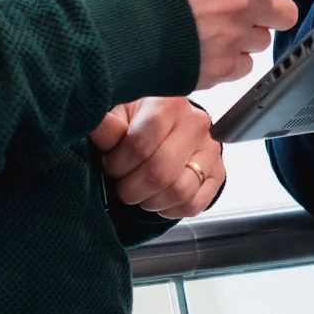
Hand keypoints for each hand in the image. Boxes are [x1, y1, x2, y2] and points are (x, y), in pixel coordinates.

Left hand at [89, 95, 226, 217]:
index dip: (118, 163)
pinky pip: (194, 204)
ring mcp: (210, 149)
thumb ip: (107, 125)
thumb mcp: (118, 114)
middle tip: (121, 184)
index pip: (141, 143)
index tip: (110, 164)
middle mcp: (195, 123)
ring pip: (180, 191)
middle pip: (161, 171)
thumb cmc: (139, 119)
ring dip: (151, 201)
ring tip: (139, 192)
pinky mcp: (218, 172)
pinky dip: (170, 210)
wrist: (169, 125)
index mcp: (168, 103)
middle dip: (131, 188)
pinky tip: (158, 199)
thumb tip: (95, 126)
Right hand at [159, 0, 313, 89]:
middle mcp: (240, 6)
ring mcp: (232, 39)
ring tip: (213, 26)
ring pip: (264, 40)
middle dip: (274, 11)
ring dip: (249, 34)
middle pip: (286, 13)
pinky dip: (233, 58)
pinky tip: (206, 46)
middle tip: (245, 6)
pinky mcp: (221, 69)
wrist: (123, 28)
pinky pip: (246, 66)